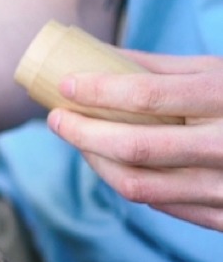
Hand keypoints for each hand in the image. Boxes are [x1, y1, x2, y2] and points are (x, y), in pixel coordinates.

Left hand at [47, 52, 222, 230]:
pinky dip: (128, 182)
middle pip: (133, 147)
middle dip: (82, 133)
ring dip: (96, 162)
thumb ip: (162, 68)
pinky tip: (113, 164)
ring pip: (137, 185)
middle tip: (56, 118)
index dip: (97, 92)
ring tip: (79, 141)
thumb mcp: (221, 72)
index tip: (65, 87)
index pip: (147, 96)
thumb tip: (97, 57)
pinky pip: (160, 204)